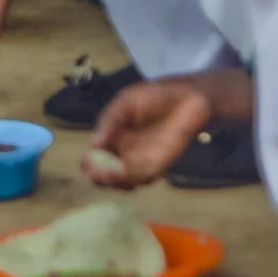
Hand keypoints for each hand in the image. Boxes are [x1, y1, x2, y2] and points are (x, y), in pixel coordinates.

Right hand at [86, 81, 214, 188]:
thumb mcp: (127, 101)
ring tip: (108, 174)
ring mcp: (143, 160)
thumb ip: (110, 119)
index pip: (96, 156)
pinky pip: (143, 177)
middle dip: (100, 176)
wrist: (191, 97)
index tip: (86, 163)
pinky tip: (124, 172)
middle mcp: (126, 152)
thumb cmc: (158, 94)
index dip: (90, 163)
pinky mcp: (161, 164)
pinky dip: (132, 178)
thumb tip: (94, 143)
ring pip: (124, 180)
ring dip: (114, 181)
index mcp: (114, 136)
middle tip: (95, 173)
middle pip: (107, 173)